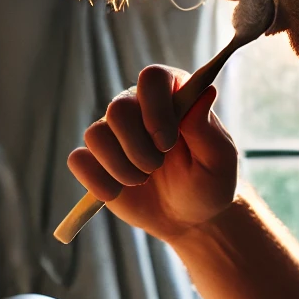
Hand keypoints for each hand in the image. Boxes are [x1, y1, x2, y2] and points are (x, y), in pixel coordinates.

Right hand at [68, 66, 239, 243]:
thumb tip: (203, 95)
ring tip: (140, 181)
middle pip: (118, 109)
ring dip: (120, 168)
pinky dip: (97, 181)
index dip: (154, 108)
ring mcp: (113, 134)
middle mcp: (138, 108)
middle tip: (156, 169)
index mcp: (172, 97)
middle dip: (137, 148)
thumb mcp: (219, 161)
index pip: (152, 79)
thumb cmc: (208, 185)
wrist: (188, 219)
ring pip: (95, 135)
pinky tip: (118, 192)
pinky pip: (79, 161)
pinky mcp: (95, 161)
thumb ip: (209, 130)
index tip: (166, 143)